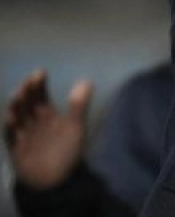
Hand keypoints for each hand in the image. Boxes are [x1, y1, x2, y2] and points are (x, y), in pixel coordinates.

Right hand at [3, 70, 92, 190]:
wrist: (57, 181)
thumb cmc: (66, 152)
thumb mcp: (76, 128)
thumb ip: (79, 106)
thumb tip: (86, 80)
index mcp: (46, 114)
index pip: (40, 95)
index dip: (39, 84)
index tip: (40, 72)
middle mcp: (32, 121)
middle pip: (27, 103)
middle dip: (28, 91)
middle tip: (30, 80)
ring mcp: (23, 134)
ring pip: (17, 116)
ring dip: (16, 106)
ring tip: (19, 94)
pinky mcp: (16, 149)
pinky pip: (12, 137)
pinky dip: (11, 127)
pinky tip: (12, 118)